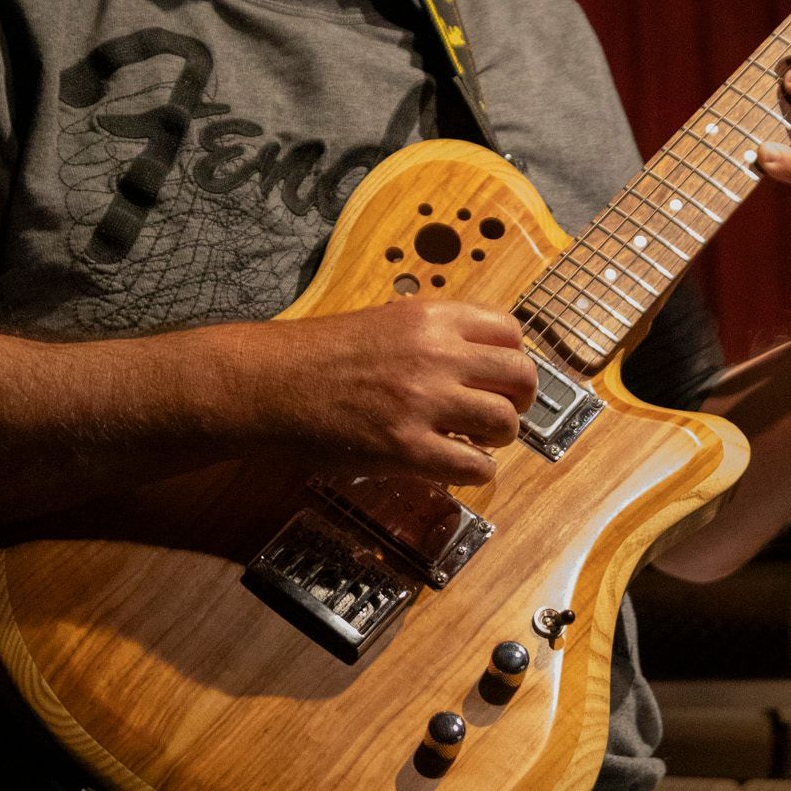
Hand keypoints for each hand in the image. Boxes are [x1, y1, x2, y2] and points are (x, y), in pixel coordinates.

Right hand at [246, 300, 539, 483]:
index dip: (513, 358)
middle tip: (500, 413)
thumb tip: (475, 358)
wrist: (271, 383)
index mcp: (432, 317)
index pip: (510, 331)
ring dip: (498, 438)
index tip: (501, 376)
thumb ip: (433, 334)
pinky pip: (474, 467)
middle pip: (520, 376)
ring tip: (476, 442)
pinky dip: (475, 473)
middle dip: (519, 400)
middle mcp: (436, 354)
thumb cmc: (318, 354)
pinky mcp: (408, 448)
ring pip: (505, 423)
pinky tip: (456, 467)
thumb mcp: (384, 321)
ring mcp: (424, 402)